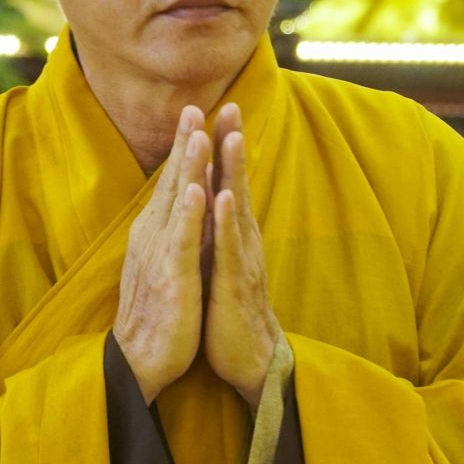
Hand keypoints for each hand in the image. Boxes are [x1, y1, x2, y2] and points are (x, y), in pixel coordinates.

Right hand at [114, 105, 208, 403]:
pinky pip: (183, 241)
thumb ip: (172, 233)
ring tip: (198, 134)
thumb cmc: (156, 314)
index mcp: (155, 234)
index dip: (182, 148)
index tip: (194, 114)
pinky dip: (190, 214)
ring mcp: (161, 255)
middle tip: (193, 105)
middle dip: (184, 143)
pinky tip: (199, 191)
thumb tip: (182, 207)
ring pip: (177, 203)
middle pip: (171, 182)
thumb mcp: (164, 263)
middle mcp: (153, 237)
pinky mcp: (172, 278)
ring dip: (188, 167)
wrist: (139, 361)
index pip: (171, 183)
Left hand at [204, 103, 280, 409]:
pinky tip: (222, 198)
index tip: (221, 107)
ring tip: (231, 136)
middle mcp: (242, 240)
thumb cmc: (232, 310)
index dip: (224, 146)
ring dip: (234, 172)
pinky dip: (225, 222)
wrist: (251, 360)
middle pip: (236, 183)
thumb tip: (212, 200)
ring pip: (236, 208)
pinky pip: (227, 249)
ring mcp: (240, 260)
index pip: (228, 181)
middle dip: (233, 144)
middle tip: (231, 103)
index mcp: (234, 235)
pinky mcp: (233, 285)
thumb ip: (219, 231)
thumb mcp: (222, 262)